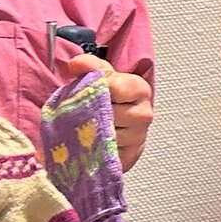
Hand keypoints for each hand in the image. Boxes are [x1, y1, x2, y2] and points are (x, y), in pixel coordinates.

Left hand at [64, 52, 153, 168]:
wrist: (117, 124)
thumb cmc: (108, 98)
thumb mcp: (101, 76)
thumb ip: (90, 66)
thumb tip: (75, 64)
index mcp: (140, 89)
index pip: (112, 87)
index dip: (93, 89)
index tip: (86, 91)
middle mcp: (144, 114)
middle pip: (107, 112)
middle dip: (91, 112)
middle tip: (83, 110)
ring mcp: (139, 138)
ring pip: (105, 133)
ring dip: (90, 130)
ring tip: (87, 126)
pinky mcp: (130, 157)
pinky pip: (106, 152)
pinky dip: (94, 148)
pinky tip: (91, 142)